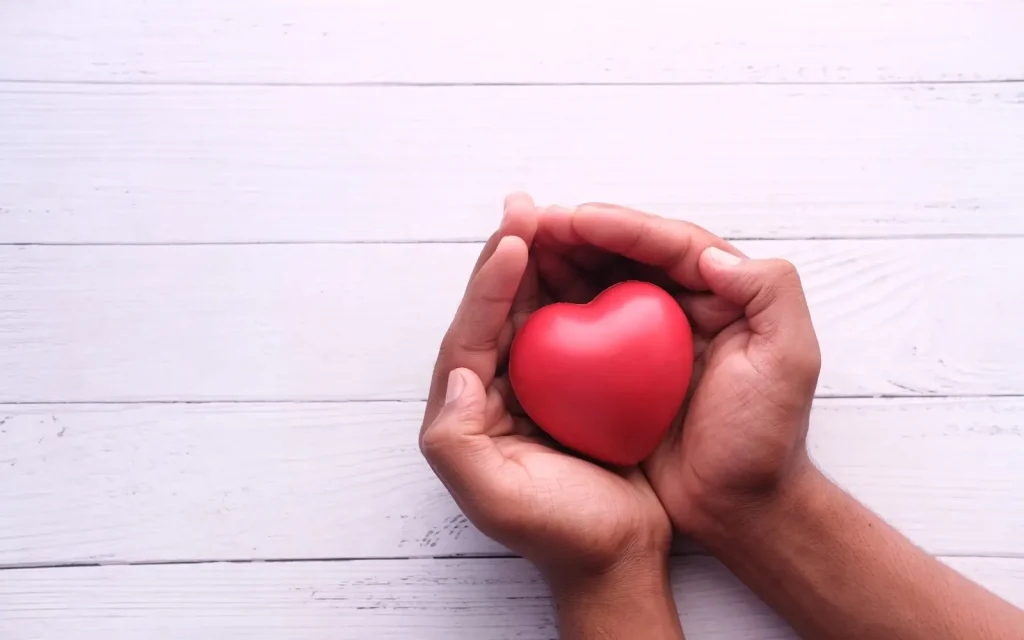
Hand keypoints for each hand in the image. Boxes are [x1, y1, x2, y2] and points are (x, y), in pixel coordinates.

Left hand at [419, 194, 672, 591]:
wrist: (615, 557)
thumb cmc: (557, 531)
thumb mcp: (495, 497)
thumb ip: (457, 438)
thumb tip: (459, 373)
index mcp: (467, 408)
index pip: (471, 331)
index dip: (489, 283)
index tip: (514, 239)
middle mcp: (493, 389)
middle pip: (497, 308)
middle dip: (507, 255)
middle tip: (524, 205)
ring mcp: (534, 385)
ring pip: (531, 309)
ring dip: (540, 263)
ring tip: (552, 217)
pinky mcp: (573, 387)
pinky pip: (571, 327)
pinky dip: (578, 292)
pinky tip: (593, 264)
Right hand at [534, 204, 820, 539]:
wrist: (738, 506)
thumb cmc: (765, 438)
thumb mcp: (790, 360)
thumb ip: (770, 292)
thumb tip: (711, 254)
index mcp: (723, 294)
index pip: (670, 245)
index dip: (623, 227)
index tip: (577, 218)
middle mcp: (682, 306)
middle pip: (628, 254)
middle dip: (582, 233)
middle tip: (535, 222)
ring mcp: (647, 339)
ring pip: (601, 281)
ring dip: (563, 260)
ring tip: (521, 246)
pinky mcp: (620, 371)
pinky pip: (585, 327)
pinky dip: (557, 307)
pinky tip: (526, 301)